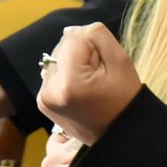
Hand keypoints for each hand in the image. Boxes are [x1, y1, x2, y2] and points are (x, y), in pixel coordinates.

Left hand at [34, 23, 140, 145]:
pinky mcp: (42, 102)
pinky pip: (54, 73)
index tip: (104, 68)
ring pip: (57, 58)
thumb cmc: (124, 100)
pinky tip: (80, 90)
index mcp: (69, 82)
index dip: (94, 47)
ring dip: (72, 64)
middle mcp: (49, 90)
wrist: (119, 136)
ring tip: (90, 85)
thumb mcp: (120, 61)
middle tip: (99, 78)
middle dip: (81, 55)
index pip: (74, 38)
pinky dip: (66, 75)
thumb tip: (72, 30)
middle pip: (62, 47)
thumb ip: (96, 35)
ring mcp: (43, 98)